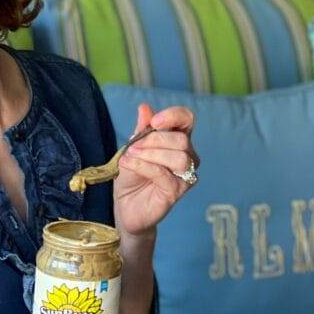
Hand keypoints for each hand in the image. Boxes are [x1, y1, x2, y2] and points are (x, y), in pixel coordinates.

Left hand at [114, 102, 199, 236]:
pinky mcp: (177, 191)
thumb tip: (145, 107)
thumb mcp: (133, 149)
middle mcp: (187, 156)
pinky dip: (145, 167)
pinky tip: (130, 166)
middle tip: (132, 147)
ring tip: (131, 158)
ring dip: (151, 154)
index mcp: (177, 140)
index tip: (154, 121)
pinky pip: (164, 174)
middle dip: (154, 140)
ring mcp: (185, 175)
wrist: (126, 206)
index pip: (187, 120)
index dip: (174, 116)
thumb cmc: (132, 177)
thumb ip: (141, 130)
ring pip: (179, 157)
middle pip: (181, 140)